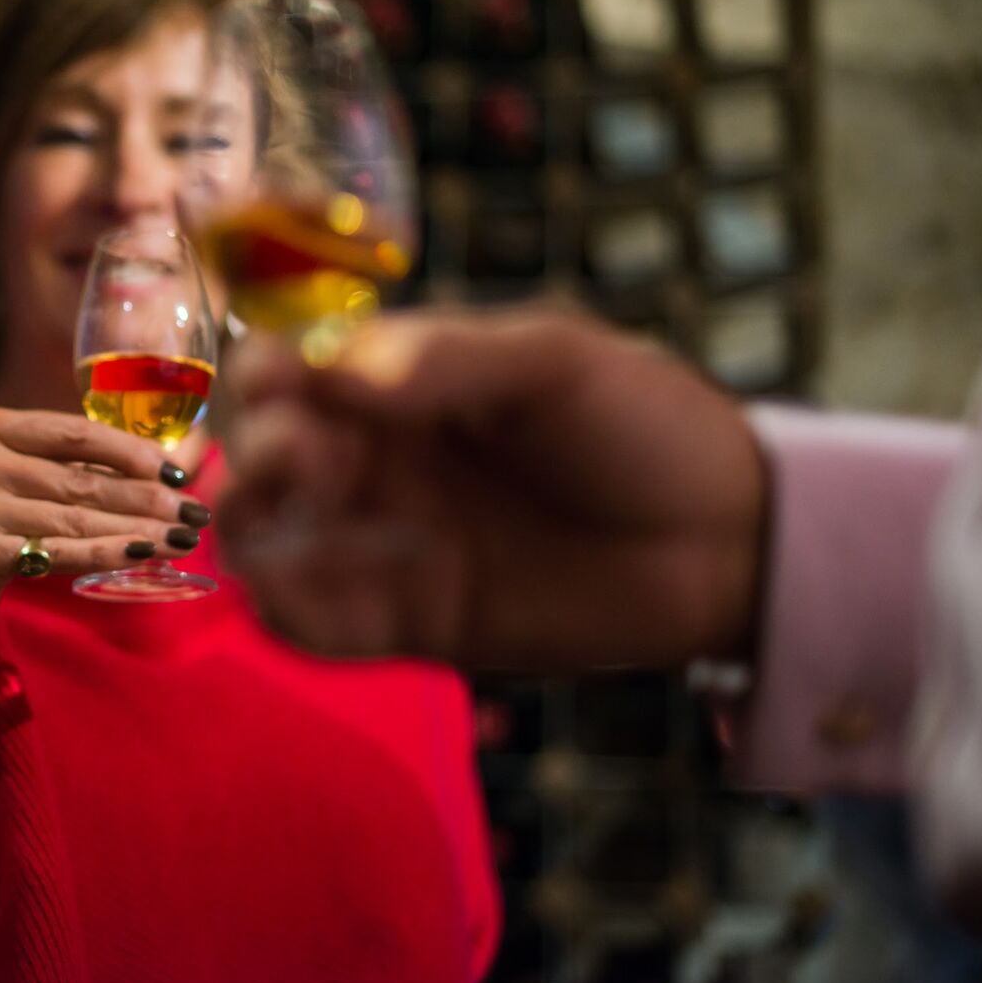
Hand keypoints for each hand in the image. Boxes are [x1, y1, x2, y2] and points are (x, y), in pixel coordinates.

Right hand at [0, 408, 204, 688]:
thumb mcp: (4, 478)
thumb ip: (59, 466)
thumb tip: (153, 468)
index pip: (74, 432)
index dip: (132, 452)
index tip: (176, 472)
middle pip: (83, 479)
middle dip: (148, 497)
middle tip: (195, 511)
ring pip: (78, 517)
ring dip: (139, 529)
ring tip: (182, 537)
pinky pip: (59, 552)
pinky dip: (108, 554)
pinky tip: (145, 555)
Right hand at [214, 311, 766, 672]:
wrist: (732, 542)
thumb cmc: (647, 425)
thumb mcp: (557, 361)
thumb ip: (448, 357)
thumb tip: (338, 373)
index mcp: (402, 385)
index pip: (291, 370)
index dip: (267, 378)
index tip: (286, 388)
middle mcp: (380, 460)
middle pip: (263, 454)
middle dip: (261, 453)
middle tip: (309, 462)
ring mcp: (391, 543)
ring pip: (267, 540)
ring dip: (249, 529)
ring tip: (280, 526)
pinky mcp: (413, 625)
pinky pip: (316, 623)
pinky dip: (283, 610)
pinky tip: (293, 591)